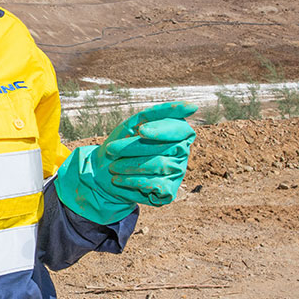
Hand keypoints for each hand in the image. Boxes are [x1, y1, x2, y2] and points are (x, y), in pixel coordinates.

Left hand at [55, 101, 196, 223]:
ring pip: (159, 166)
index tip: (141, 130)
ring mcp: (177, 172)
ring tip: (113, 167)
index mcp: (179, 134)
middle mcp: (182, 153)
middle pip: (165, 149)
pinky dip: (132, 181)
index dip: (162, 131)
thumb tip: (193, 107)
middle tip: (111, 149)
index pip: (181, 130)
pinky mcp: (168, 191)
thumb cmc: (123, 142)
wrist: (105, 172)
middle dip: (134, 148)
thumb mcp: (137, 121)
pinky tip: (118, 179)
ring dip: (129, 166)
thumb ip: (161, 112)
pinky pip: (154, 184)